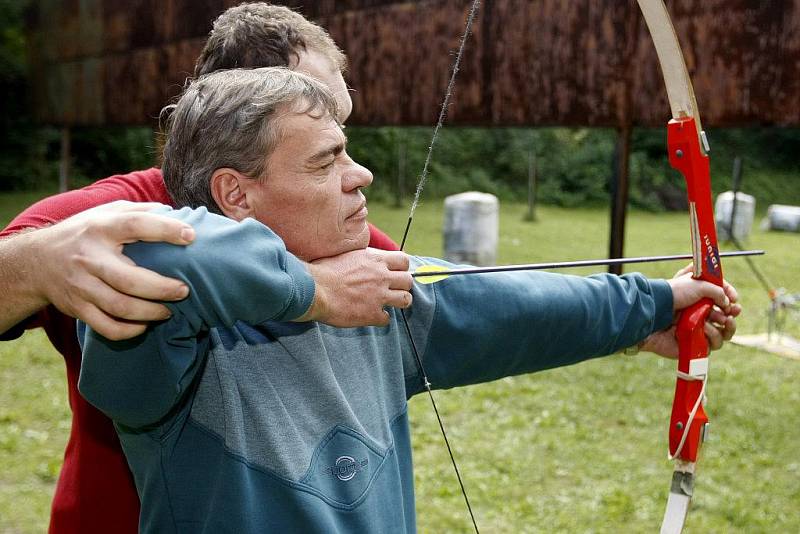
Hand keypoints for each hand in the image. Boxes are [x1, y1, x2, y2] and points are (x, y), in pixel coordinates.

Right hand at [29, 201, 194, 339]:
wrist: (35, 261)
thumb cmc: (83, 234)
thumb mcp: (104, 213)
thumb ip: (137, 212)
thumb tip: (174, 212)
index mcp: (100, 228)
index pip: (135, 225)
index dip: (165, 229)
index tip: (191, 236)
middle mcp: (89, 257)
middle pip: (129, 279)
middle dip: (162, 289)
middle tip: (184, 291)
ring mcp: (81, 285)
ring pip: (120, 306)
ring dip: (151, 312)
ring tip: (168, 310)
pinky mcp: (77, 308)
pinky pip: (106, 327)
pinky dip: (129, 331)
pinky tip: (144, 325)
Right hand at [297, 248, 411, 326]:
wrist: (314, 290)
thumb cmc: (323, 271)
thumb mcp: (347, 255)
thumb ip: (363, 258)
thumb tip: (367, 259)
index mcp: (375, 259)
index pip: (404, 260)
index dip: (401, 268)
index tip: (394, 272)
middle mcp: (381, 277)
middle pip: (408, 281)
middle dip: (402, 285)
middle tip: (392, 289)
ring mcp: (379, 296)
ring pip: (406, 300)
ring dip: (399, 302)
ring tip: (388, 303)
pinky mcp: (372, 314)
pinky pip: (387, 319)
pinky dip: (380, 319)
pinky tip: (371, 316)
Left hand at [641, 264, 740, 357]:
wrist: (656, 311)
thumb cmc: (674, 294)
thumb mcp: (698, 284)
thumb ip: (717, 291)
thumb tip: (728, 303)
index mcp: (698, 298)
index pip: (721, 299)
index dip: (730, 298)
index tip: (734, 298)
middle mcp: (698, 314)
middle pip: (725, 318)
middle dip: (732, 314)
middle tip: (733, 312)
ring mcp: (697, 331)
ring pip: (723, 334)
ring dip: (727, 326)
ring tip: (724, 320)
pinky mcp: (695, 345)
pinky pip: (713, 344)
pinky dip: (713, 335)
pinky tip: (704, 328)